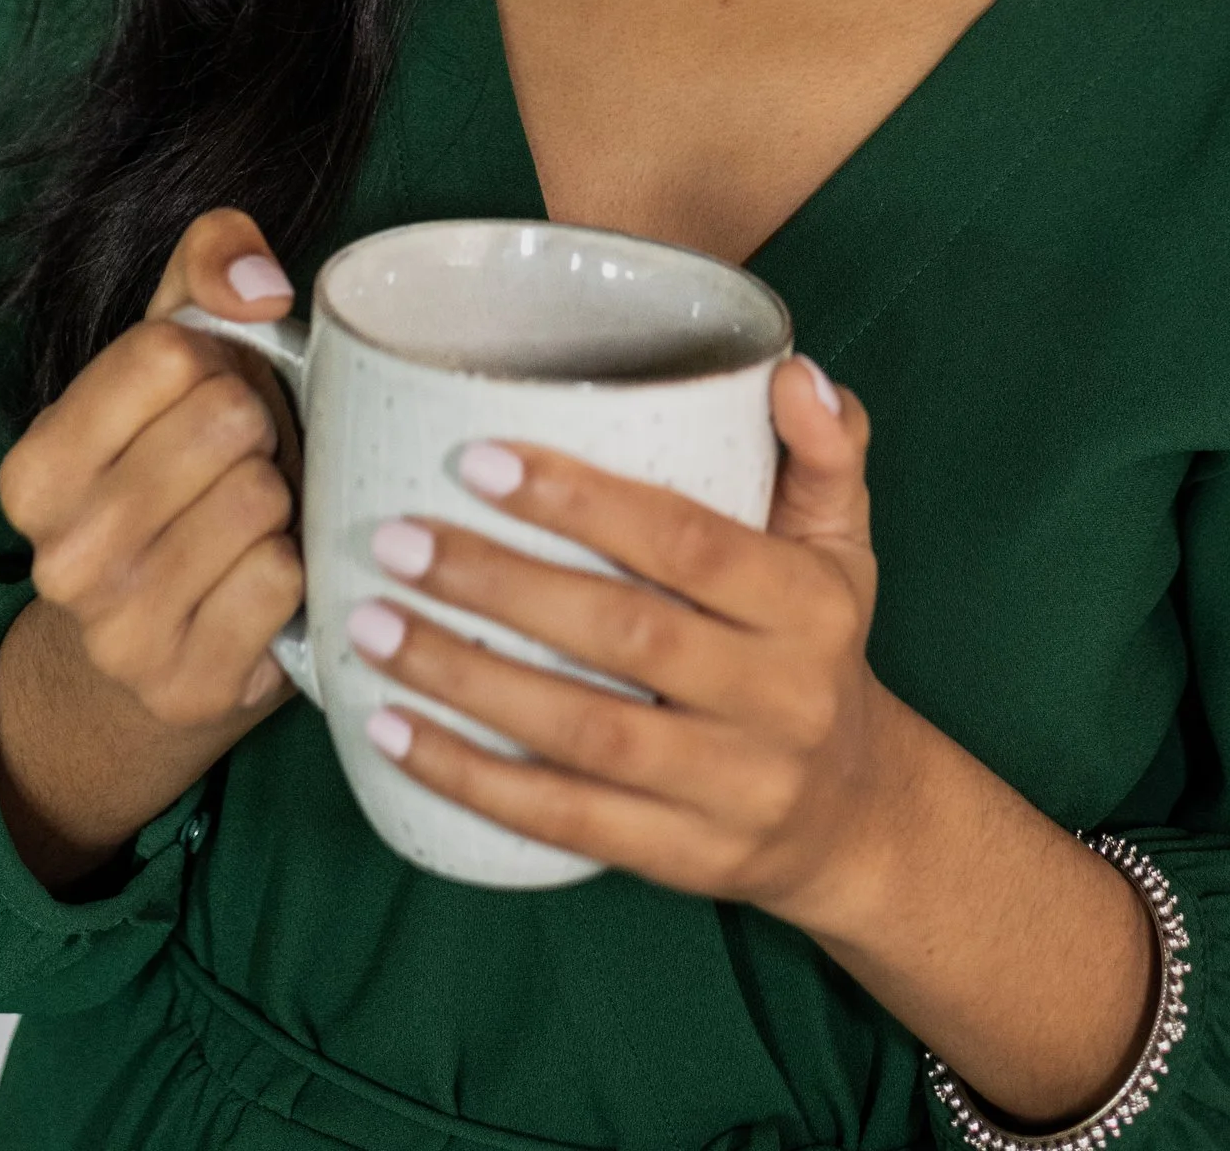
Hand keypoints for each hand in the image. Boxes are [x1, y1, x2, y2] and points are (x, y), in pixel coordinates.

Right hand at [0, 207, 303, 880]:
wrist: (145, 658)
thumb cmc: (170, 483)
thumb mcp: (167, 362)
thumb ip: (207, 267)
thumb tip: (261, 285)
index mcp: (34, 469)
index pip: (167, 351)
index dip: (216, 362)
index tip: (205, 401)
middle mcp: (60, 556)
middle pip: (224, 420)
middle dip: (255, 428)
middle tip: (237, 465)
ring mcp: (120, 632)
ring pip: (259, 499)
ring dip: (278, 498)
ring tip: (249, 520)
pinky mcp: (189, 686)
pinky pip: (284, 578)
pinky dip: (293, 570)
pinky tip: (261, 581)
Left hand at [344, 353, 906, 924]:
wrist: (856, 815)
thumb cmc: (819, 647)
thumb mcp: (842, 545)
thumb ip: (826, 451)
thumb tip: (796, 371)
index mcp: (808, 605)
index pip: (689, 543)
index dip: (585, 502)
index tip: (480, 461)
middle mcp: (780, 698)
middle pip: (625, 634)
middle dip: (500, 584)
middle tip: (397, 540)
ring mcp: (731, 788)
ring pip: (584, 733)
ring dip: (466, 679)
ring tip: (373, 626)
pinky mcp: (684, 858)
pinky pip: (567, 820)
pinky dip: (473, 779)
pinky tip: (393, 733)